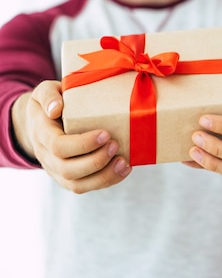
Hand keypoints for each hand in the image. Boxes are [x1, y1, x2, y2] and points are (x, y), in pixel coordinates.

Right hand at [11, 81, 130, 192]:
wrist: (40, 120)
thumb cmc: (50, 101)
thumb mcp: (45, 90)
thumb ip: (48, 95)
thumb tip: (55, 108)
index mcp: (42, 133)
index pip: (58, 146)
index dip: (82, 144)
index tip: (105, 134)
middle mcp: (46, 156)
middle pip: (68, 170)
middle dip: (95, 161)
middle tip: (116, 145)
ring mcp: (56, 170)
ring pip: (77, 185)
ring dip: (103, 177)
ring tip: (124, 163)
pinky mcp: (68, 177)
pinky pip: (85, 186)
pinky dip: (107, 181)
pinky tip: (124, 169)